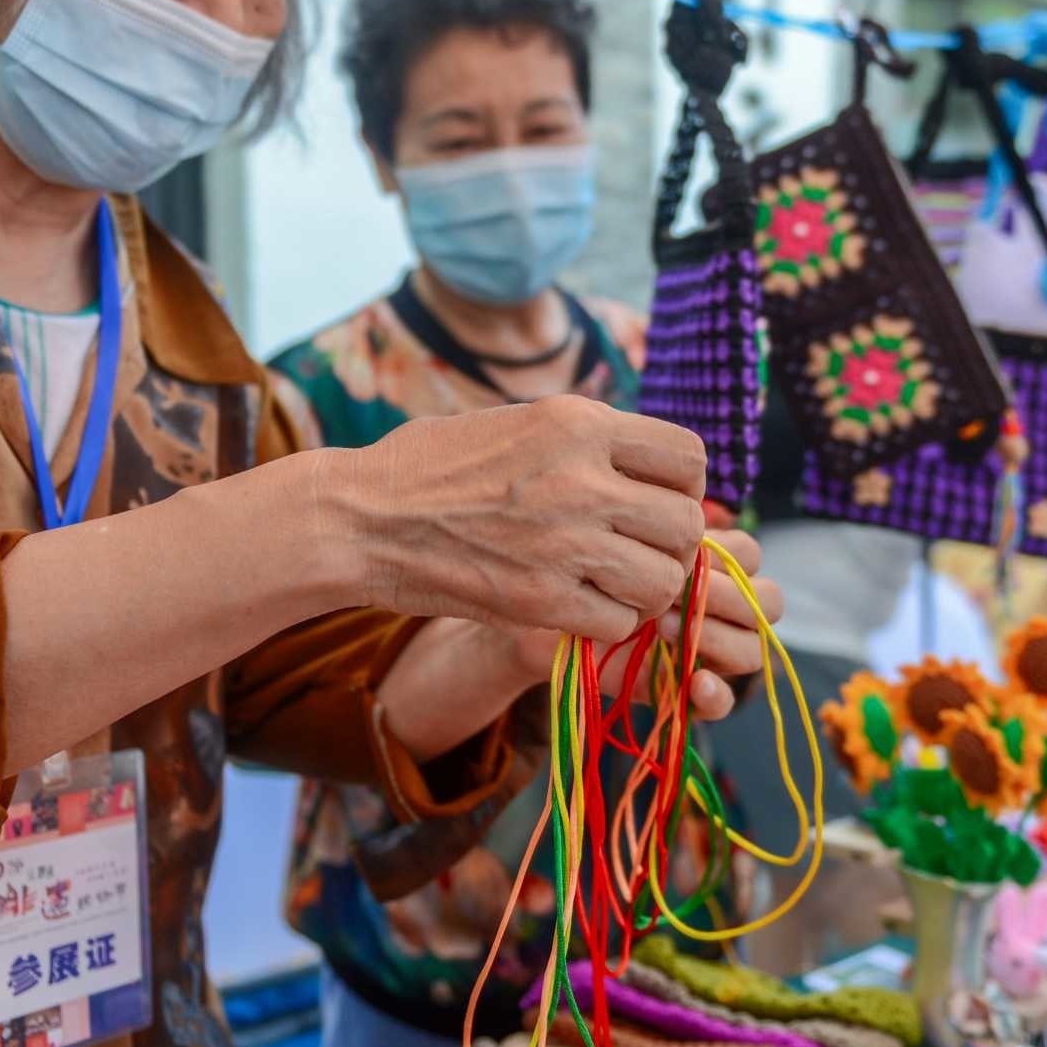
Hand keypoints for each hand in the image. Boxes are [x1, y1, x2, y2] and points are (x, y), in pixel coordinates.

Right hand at [325, 396, 707, 642]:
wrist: (358, 518)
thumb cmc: (428, 466)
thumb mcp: (515, 421)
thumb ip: (584, 440)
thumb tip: (645, 464)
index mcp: (578, 423)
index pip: (689, 457)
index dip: (684, 487)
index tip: (655, 502)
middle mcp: (581, 479)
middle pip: (686, 524)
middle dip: (670, 545)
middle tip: (636, 553)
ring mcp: (563, 543)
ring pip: (663, 581)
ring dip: (644, 590)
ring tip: (609, 584)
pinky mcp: (539, 600)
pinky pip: (618, 623)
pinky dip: (607, 624)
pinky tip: (576, 608)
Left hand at [499, 530, 784, 721]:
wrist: (544, 625)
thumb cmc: (583, 574)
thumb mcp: (621, 551)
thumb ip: (659, 548)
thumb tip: (690, 549)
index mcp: (712, 565)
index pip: (751, 557)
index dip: (728, 560)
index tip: (684, 561)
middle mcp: (720, 608)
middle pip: (766, 603)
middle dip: (728, 600)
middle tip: (674, 598)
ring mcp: (710, 651)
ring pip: (754, 648)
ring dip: (718, 639)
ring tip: (666, 629)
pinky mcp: (689, 692)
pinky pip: (726, 701)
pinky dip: (717, 693)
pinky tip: (696, 683)